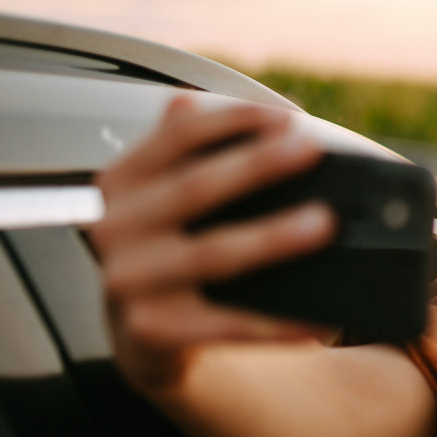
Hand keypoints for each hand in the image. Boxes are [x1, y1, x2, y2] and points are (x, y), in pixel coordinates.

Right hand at [88, 94, 336, 394]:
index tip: (287, 117)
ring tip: (322, 223)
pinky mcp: (152, 332)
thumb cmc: (165, 248)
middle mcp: (115, 229)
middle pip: (194, 189)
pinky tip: (319, 318)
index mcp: (120, 184)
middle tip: (311, 150)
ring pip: (213, 254)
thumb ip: (183, 149)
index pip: (176, 138)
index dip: (232, 121)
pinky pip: (227, 325)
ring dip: (272, 237)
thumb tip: (213, 105)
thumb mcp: (161, 196)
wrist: (141, 329)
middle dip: (257, 166)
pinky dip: (277, 323)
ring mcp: (129, 282)